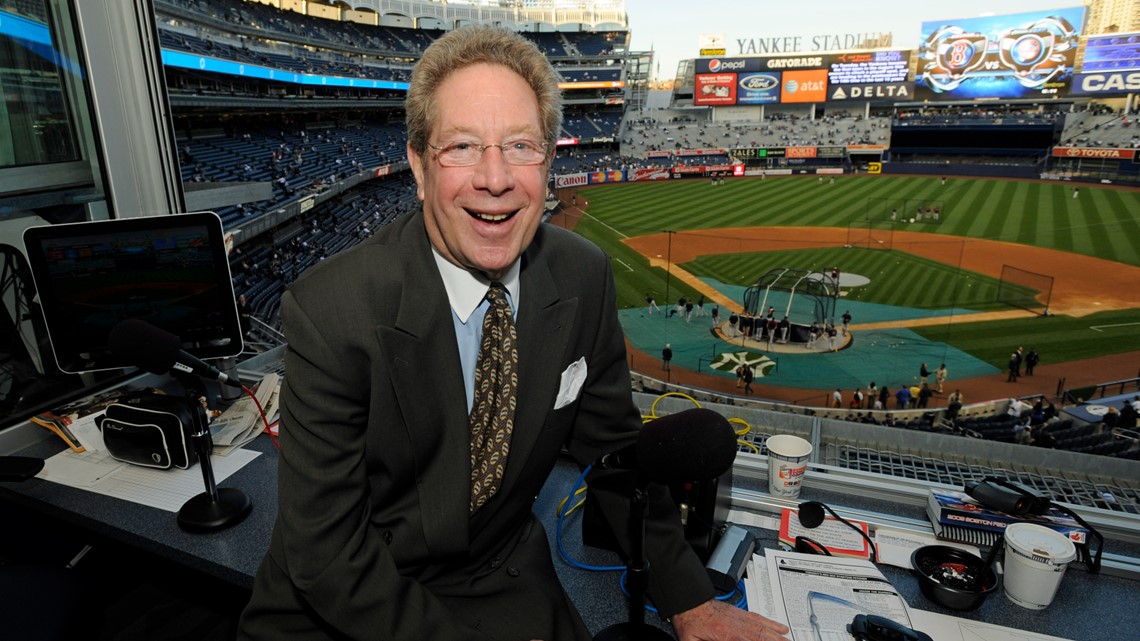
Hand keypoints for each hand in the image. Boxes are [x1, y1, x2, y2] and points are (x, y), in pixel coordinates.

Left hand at [671, 599, 789, 640]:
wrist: (688, 601)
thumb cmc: (689, 622)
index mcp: (726, 634)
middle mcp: (737, 625)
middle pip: (762, 637)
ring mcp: (740, 618)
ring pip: (764, 628)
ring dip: (778, 636)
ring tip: (790, 640)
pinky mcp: (740, 614)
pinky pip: (759, 618)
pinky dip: (772, 624)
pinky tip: (781, 628)